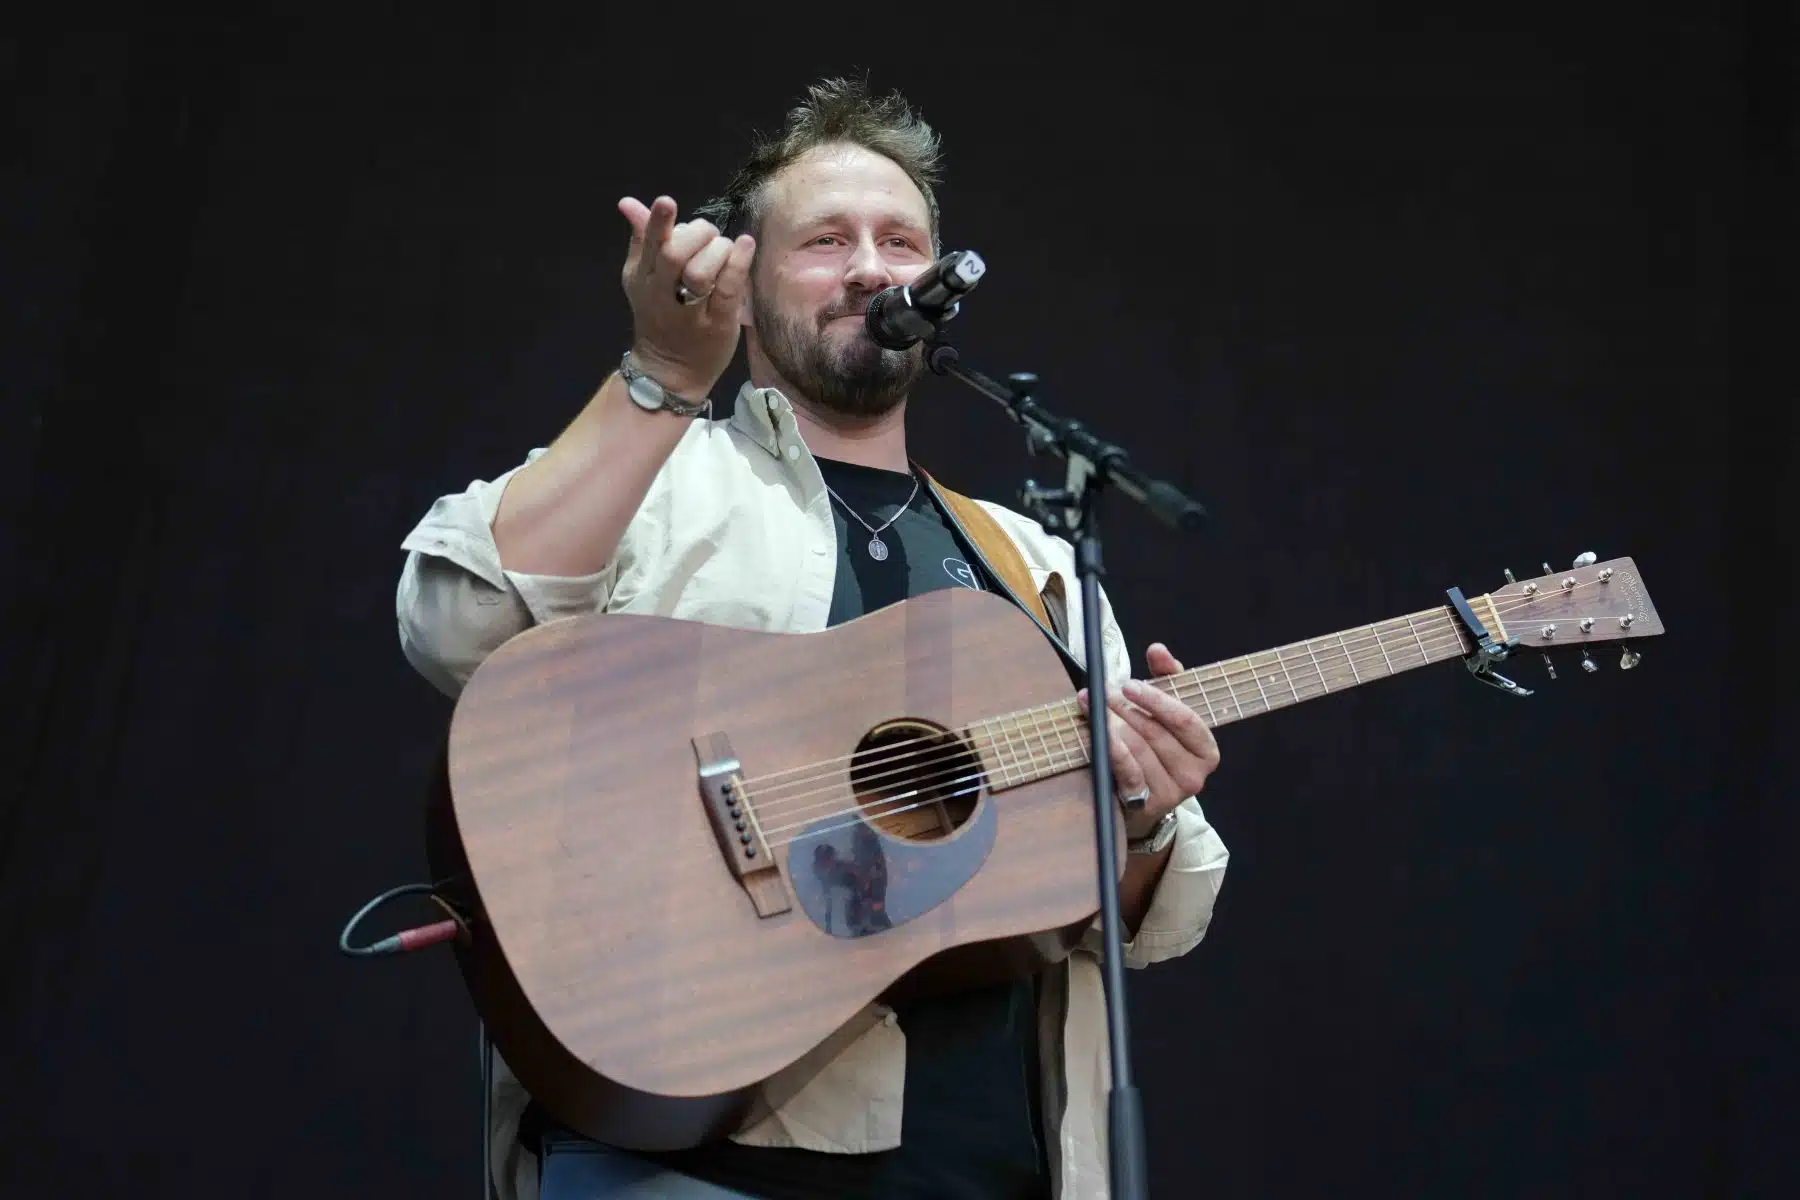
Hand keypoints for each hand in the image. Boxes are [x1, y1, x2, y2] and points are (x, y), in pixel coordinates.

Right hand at [617, 195, 756, 397]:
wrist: (669, 371)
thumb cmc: (661, 316)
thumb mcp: (643, 278)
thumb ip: (642, 239)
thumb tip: (629, 203)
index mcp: (643, 277)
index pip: (648, 245)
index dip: (658, 222)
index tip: (667, 201)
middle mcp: (663, 294)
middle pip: (674, 255)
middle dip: (695, 234)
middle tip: (707, 232)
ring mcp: (691, 312)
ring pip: (701, 272)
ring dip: (717, 250)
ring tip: (724, 248)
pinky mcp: (718, 324)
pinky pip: (727, 290)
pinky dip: (737, 265)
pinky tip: (745, 245)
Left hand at [1077, 642, 1220, 837]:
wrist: (1144, 796)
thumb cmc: (1158, 745)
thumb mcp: (1167, 709)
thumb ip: (1166, 677)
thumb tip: (1158, 650)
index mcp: (1206, 749)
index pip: (1185, 719)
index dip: (1156, 700)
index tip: (1129, 684)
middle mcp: (1194, 774)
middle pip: (1156, 732)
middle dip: (1125, 708)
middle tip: (1102, 691)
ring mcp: (1171, 792)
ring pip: (1138, 749)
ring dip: (1111, 725)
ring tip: (1093, 707)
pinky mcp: (1146, 804)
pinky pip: (1127, 771)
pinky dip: (1110, 750)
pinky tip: (1096, 734)